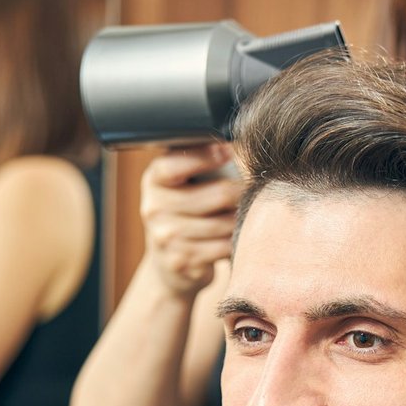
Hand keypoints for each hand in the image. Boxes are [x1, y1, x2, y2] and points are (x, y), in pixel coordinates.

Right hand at [140, 143, 241, 297]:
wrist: (169, 263)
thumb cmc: (186, 212)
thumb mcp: (182, 183)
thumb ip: (199, 161)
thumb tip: (230, 142)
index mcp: (154, 181)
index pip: (175, 165)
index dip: (207, 156)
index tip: (228, 151)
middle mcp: (154, 209)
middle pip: (218, 195)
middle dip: (241, 192)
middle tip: (251, 190)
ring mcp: (166, 238)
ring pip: (226, 223)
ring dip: (242, 218)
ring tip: (245, 214)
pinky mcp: (182, 262)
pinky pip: (225, 247)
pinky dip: (236, 242)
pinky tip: (236, 237)